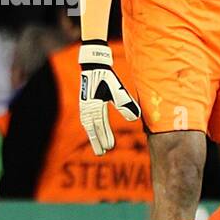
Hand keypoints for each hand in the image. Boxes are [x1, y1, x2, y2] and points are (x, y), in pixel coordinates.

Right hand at [78, 40, 139, 155]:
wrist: (93, 65)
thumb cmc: (106, 77)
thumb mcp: (117, 89)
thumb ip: (125, 103)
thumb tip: (135, 118)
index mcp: (95, 104)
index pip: (100, 124)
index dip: (104, 136)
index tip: (110, 147)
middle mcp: (87, 107)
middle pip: (93, 128)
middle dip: (98, 141)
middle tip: (103, 153)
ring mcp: (84, 107)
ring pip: (89, 126)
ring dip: (94, 137)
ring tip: (99, 149)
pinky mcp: (85, 105)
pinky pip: (87, 121)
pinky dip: (90, 130)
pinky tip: (93, 135)